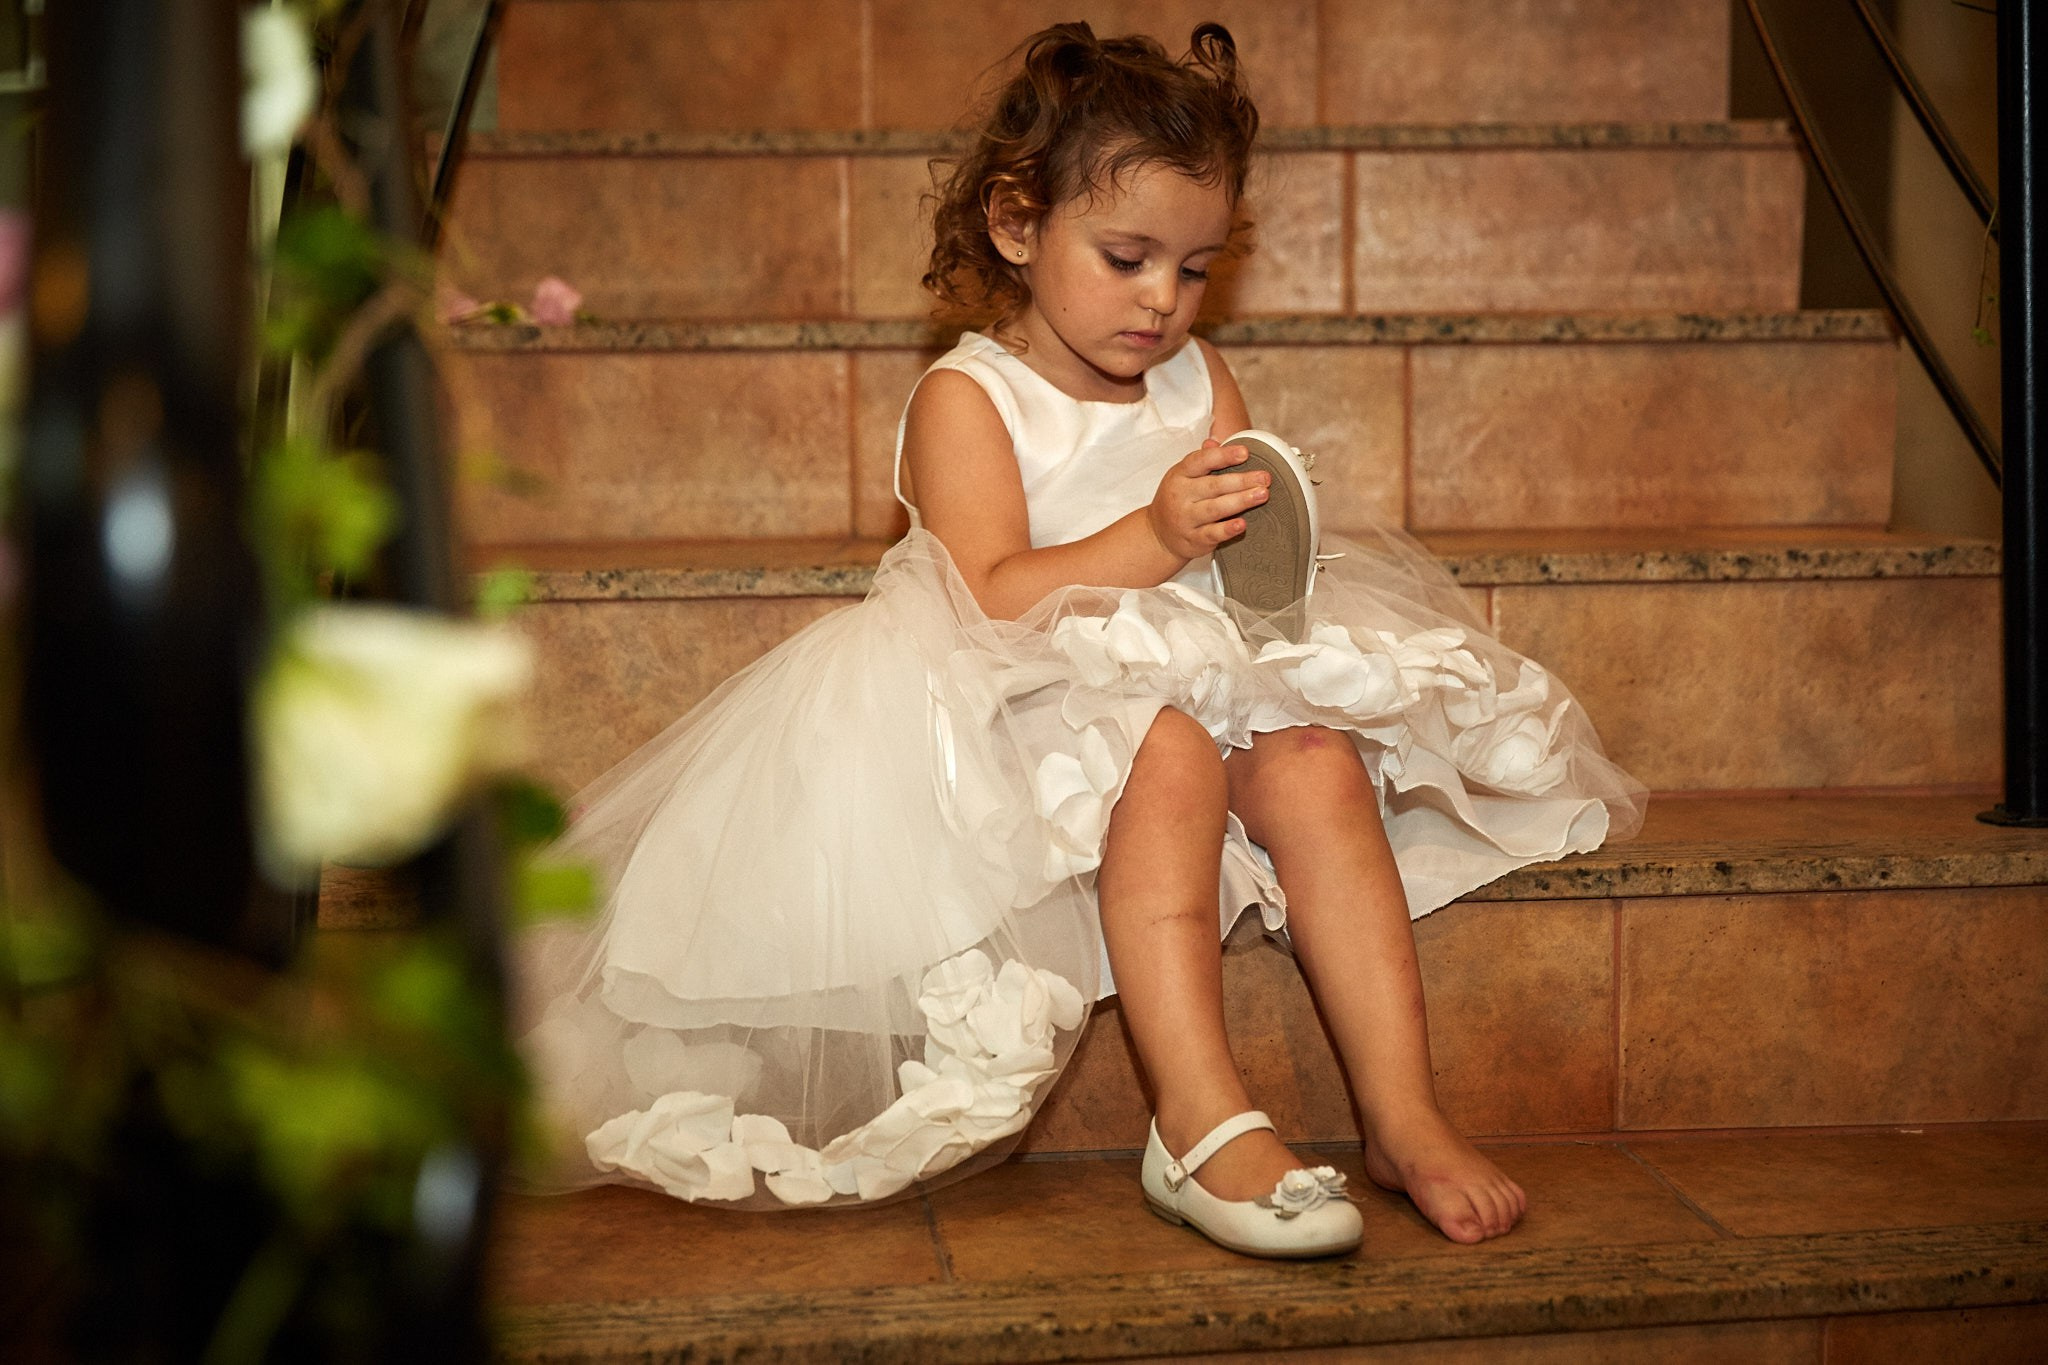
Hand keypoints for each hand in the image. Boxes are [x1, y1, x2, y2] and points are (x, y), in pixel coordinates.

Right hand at [1146, 439, 1269, 561]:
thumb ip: (1203, 459)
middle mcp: (1180, 495)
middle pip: (1213, 485)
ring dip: (1240, 501)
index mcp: (1179, 474)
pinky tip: (1242, 524)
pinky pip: (1212, 534)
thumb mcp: (1184, 476)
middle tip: (1265, 478)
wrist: (1159, 535)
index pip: (1201, 461)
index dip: (1223, 455)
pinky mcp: (1194, 539)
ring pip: (1215, 509)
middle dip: (1241, 481)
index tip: (1245, 453)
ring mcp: (1186, 519)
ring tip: (1262, 495)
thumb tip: (1216, 441)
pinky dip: (1227, 529)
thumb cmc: (1179, 500)